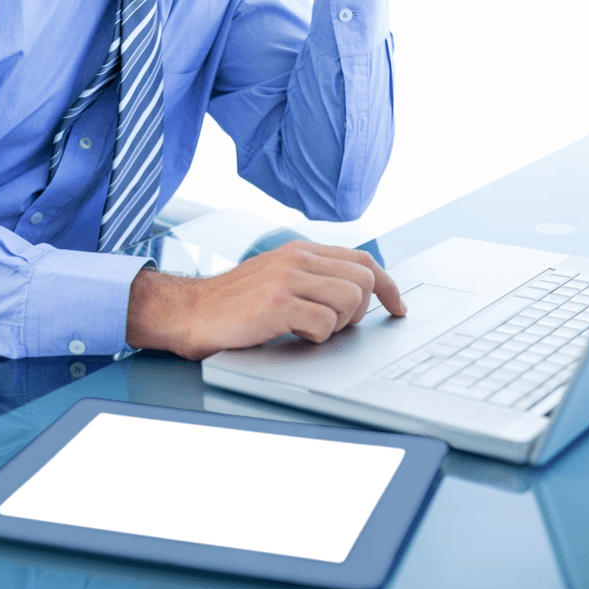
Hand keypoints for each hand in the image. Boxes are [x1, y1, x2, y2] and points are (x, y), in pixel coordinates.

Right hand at [126, 241, 405, 360]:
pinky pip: (324, 324)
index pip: (363, 260)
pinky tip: (293, 334)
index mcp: (301, 250)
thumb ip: (313, 276)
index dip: (388, 286)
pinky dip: (316, 337)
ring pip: (350, 301)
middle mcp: (297, 258)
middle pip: (364, 280)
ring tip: (309, 328)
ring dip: (338, 325)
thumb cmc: (234, 303)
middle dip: (360, 311)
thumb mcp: (278, 276)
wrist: (190, 311)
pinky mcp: (277, 303)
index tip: (398, 308)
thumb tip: (358, 294)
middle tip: (334, 325)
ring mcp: (287, 279)